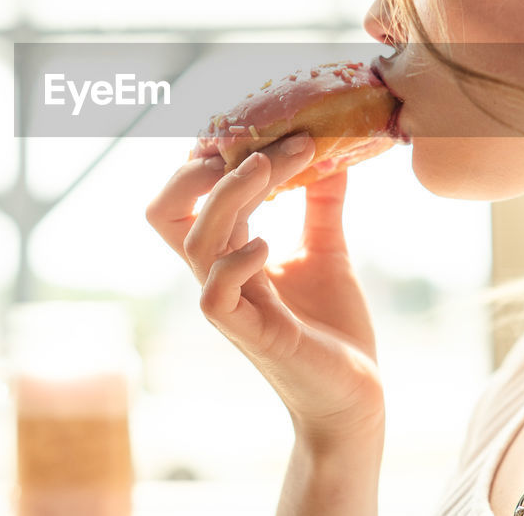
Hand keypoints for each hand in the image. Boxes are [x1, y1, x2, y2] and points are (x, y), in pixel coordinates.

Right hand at [146, 134, 384, 445]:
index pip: (185, 197)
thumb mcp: (327, 250)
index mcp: (227, 254)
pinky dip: (236, 261)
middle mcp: (218, 276)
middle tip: (249, 139)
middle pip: (167, 212)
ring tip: (271, 164)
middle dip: (196, 169)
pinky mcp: (253, 335)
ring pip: (196, 241)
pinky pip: (215, 296)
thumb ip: (321, 203)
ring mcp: (231, 306)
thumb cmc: (332, 329)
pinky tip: (268, 242)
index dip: (205, 157)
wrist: (356, 396)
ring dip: (230, 195)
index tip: (255, 126)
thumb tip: (335, 150)